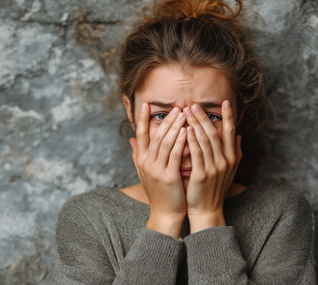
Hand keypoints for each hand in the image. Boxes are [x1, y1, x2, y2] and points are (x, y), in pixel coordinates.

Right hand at [130, 103, 186, 237]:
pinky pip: (174, 155)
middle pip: (155, 136)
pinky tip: (187, 131)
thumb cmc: (158, 191)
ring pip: (165, 143)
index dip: (142, 119)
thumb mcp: (144, 171)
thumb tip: (131, 140)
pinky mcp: (168, 177)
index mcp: (141, 160)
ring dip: (174, 127)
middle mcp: (146, 163)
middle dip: (166, 120)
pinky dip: (180, 141)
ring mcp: (156, 170)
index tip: (146, 104)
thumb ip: (138, 154)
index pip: (140, 135)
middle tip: (176, 108)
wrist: (165, 213)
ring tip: (183, 114)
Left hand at [184, 100, 241, 232]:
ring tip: (187, 112)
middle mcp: (225, 161)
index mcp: (232, 158)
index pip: (230, 132)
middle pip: (215, 133)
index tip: (225, 102)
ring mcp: (214, 168)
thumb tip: (238, 136)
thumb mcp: (229, 171)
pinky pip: (196, 154)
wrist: (207, 209)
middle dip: (204, 117)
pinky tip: (185, 130)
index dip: (228, 117)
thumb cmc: (215, 188)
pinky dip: (191, 140)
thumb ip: (235, 152)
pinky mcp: (201, 175)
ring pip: (205, 140)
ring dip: (196, 124)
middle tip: (194, 104)